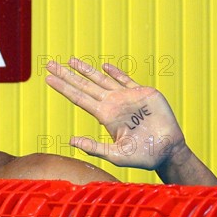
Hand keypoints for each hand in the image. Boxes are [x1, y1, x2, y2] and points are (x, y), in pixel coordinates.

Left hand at [45, 57, 184, 170]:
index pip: (78, 98)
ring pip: (102, 79)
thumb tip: (71, 141)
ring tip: (71, 60)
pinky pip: (126, 80)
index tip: (48, 78)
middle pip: (84, 85)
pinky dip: (116, 73)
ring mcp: (126, 97)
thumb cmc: (143, 156)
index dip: (63, 87)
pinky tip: (104, 66)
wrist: (169, 151)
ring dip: (86, 69)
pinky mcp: (144, 93)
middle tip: (50, 64)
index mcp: (104, 116)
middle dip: (67, 74)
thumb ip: (94, 147)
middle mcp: (112, 104)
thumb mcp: (115, 154)